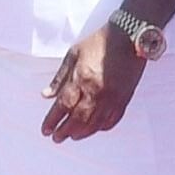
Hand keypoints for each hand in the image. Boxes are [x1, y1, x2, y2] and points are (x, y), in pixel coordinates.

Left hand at [41, 26, 145, 141]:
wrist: (129, 36)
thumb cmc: (99, 42)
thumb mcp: (73, 55)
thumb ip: (59, 78)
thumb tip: (46, 95)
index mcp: (81, 79)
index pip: (63, 106)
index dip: (52, 121)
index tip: (45, 130)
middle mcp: (97, 91)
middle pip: (78, 119)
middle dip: (65, 131)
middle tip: (57, 138)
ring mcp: (113, 96)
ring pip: (95, 123)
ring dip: (82, 133)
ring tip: (73, 137)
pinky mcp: (125, 98)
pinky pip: (113, 119)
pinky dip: (102, 127)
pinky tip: (95, 129)